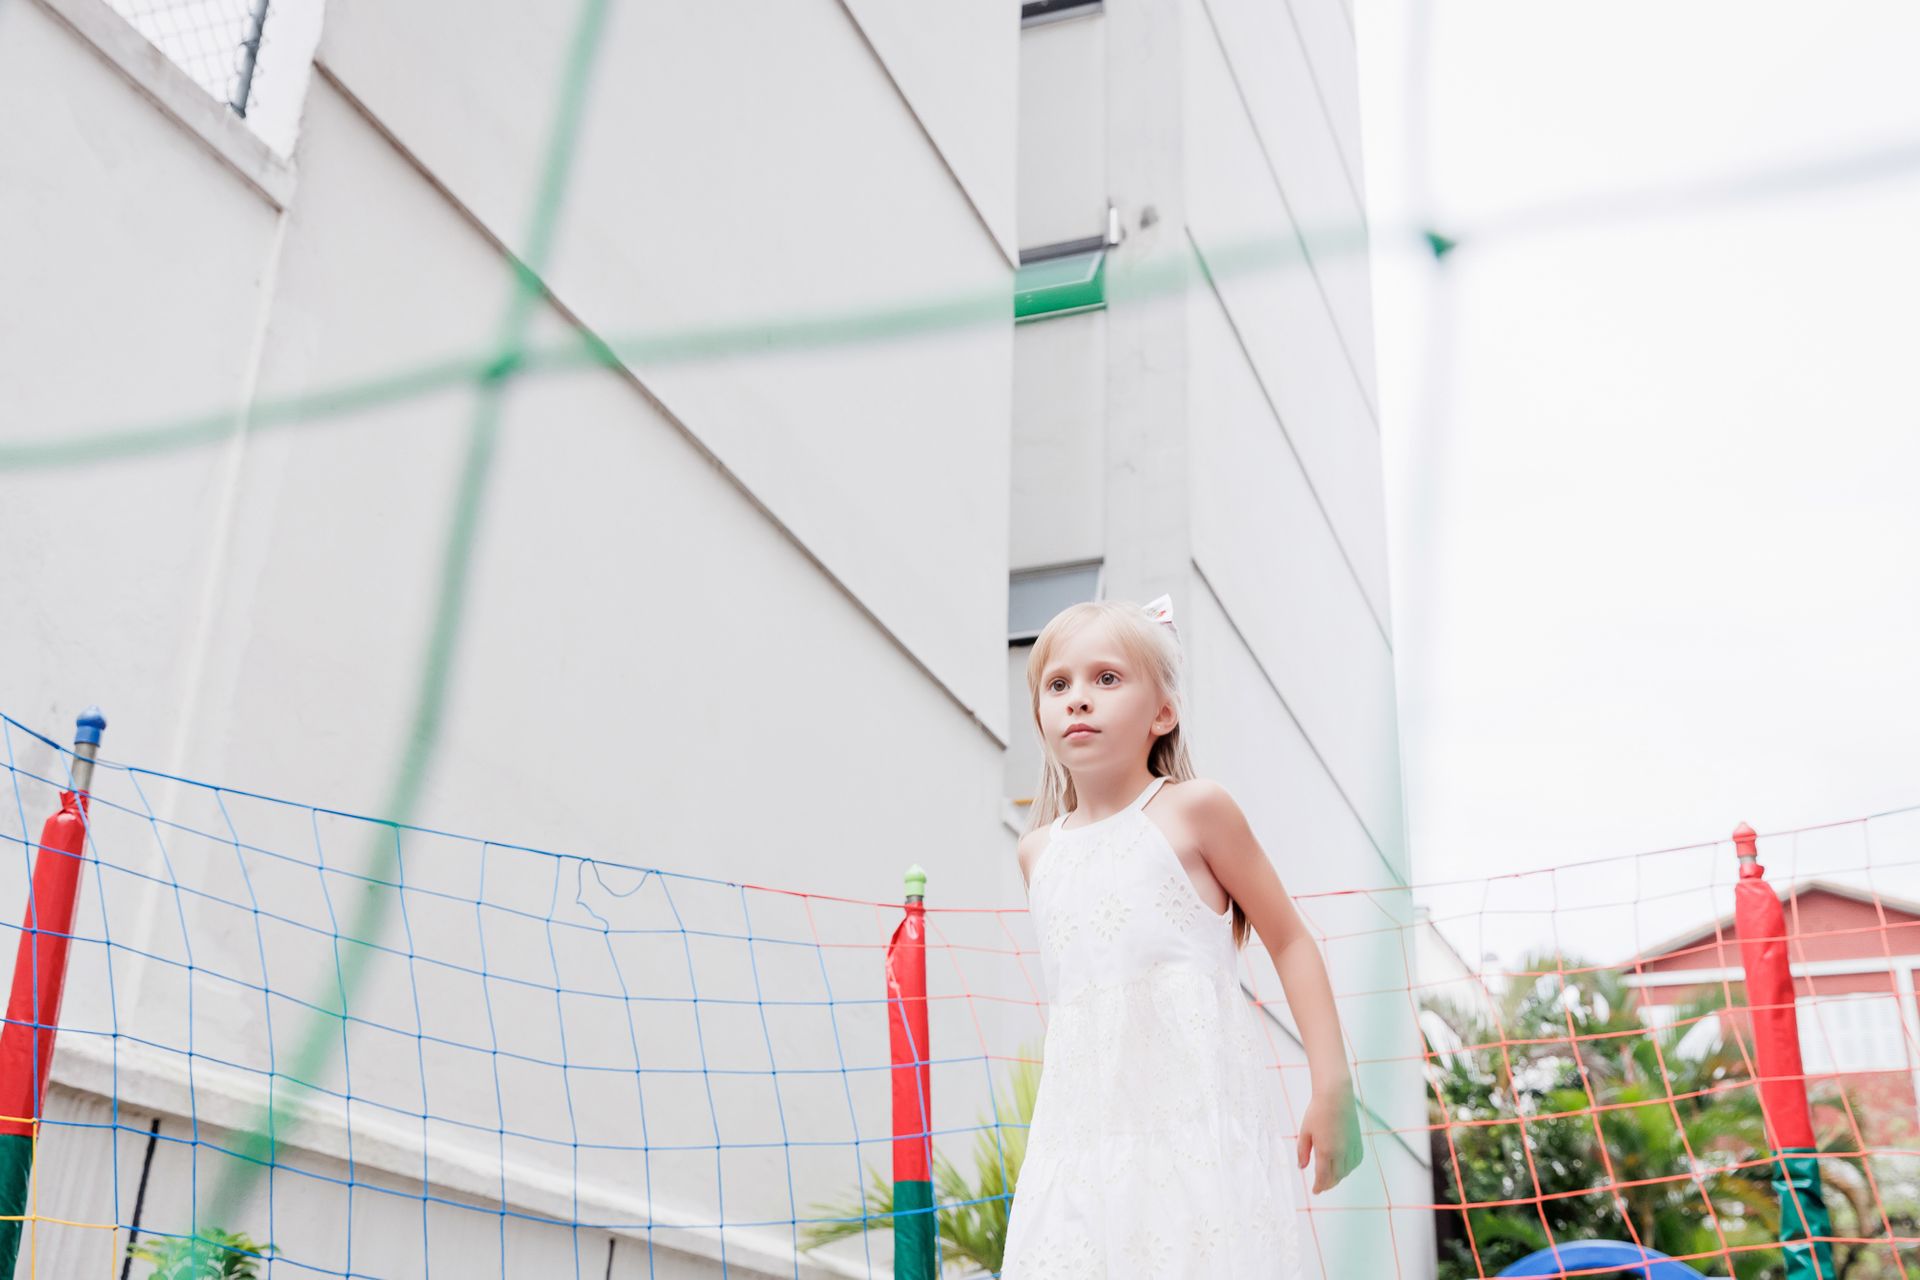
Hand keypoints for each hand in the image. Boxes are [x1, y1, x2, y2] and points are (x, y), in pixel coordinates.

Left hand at [1295, 1077, 1362, 1193]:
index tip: (1315, 1191)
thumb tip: (1302, 1167)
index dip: (1319, 1187)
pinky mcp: (1358, 1142)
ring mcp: (1351, 1148)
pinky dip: (1349, 1168)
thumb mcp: (1305, 1132)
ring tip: (1330, 1177)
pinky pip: (1356, 1162)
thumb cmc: (1317, 1112)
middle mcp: (1341, 1152)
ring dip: (1339, 1177)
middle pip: (1336, 1177)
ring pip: (1347, 1171)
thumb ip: (1303, 1152)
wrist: (1336, 1097)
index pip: (1323, 1177)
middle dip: (1328, 1184)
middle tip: (1321, 1186)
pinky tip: (1343, 1166)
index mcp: (1326, 1151)